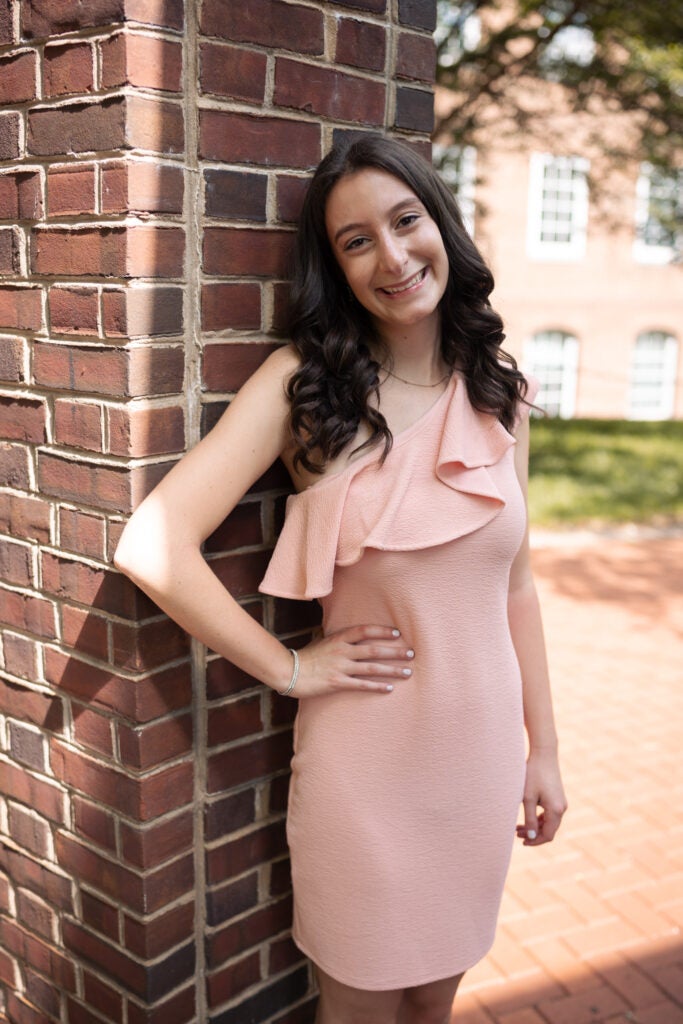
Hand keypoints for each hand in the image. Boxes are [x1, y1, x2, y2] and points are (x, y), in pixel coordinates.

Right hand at [290, 625, 414, 697]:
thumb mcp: (323, 641)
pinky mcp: (337, 682)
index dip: (382, 631)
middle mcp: (342, 651)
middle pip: (374, 649)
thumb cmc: (306, 657)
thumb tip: (352, 636)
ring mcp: (340, 667)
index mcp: (338, 638)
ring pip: (371, 667)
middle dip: (395, 651)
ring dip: (391, 670)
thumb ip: (339, 639)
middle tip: (412, 653)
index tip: (397, 633)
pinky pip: (361, 685)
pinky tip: (389, 688)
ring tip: (407, 672)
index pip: (364, 630)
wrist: (288, 671)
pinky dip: (376, 686)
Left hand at [516, 747, 566, 845]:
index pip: (547, 835)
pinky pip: (551, 814)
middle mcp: (562, 808)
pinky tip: (528, 815)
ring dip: (536, 826)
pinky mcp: (558, 797)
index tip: (522, 842)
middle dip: (534, 834)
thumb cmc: (533, 774)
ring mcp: (561, 802)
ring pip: (550, 822)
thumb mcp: (528, 798)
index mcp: (556, 810)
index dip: (535, 841)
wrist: (544, 754)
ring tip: (519, 826)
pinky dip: (540, 818)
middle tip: (516, 832)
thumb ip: (530, 819)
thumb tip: (531, 838)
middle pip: (549, 830)